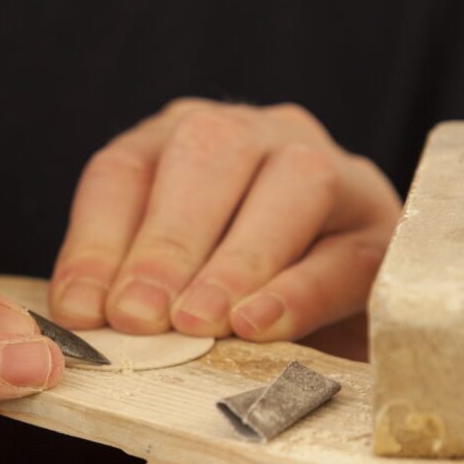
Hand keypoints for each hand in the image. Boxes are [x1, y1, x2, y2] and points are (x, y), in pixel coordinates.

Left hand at [49, 99, 399, 354]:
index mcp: (186, 145)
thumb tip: (80, 320)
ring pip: (292, 184)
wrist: (340, 321)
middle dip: (165, 242)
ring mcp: (332, 172)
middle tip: (137, 317)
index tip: (81, 311)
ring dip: (235, 259)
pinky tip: (257, 325)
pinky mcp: (383, 230)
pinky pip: (345, 251)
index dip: (97, 240)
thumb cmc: (236, 301)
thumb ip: (130, 289)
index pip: (127, 169)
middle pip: (208, 154)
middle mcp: (260, 138)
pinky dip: (298, 291)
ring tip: (197, 322)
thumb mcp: (171, 288)